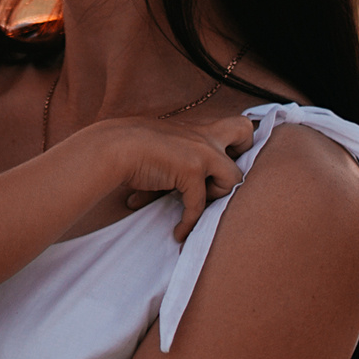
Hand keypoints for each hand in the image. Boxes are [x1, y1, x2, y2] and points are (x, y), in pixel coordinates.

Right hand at [100, 111, 253, 241]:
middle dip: (243, 156)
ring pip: (234, 178)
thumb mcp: (164, 145)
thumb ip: (182, 154)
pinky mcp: (192, 170)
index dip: (238, 145)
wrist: (113, 147)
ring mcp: (202, 151)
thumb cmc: (130, 149)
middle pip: (245, 131)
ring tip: (195, 207)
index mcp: (198, 128)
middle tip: (222, 177)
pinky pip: (200, 206)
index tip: (226, 164)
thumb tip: (191, 180)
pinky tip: (179, 233)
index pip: (236, 124)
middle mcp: (205, 135)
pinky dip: (190, 223)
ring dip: (216, 197)